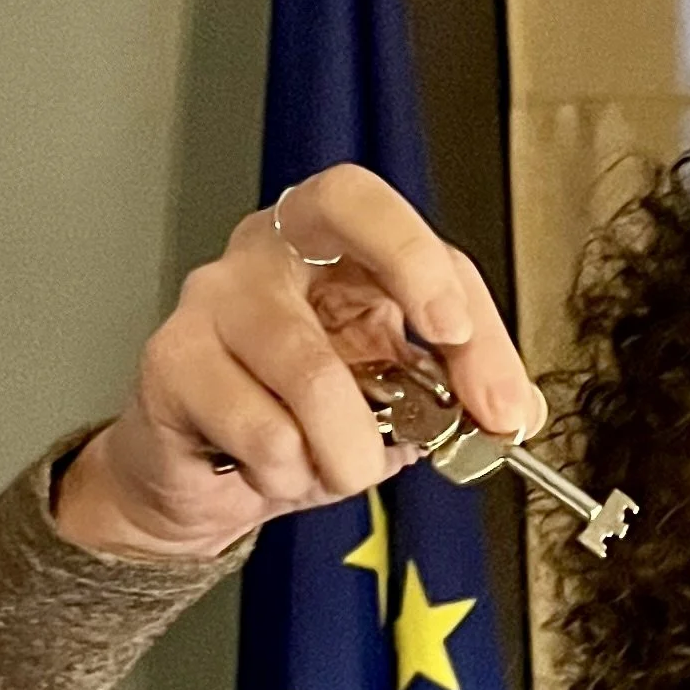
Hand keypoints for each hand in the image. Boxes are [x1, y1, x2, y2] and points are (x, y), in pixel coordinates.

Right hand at [53, 167, 546, 559]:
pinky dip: (292, 476)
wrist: (204, 487)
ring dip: (351, 451)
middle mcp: (269, 249)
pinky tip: (273, 470)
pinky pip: (266, 433)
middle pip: (344, 202)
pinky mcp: (172, 360)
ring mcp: (213, 297)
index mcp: (329, 246)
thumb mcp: (394, 403)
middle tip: (448, 355)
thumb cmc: (296, 424)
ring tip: (341, 469)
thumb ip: (456, 392)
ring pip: (314, 370)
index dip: (443, 276)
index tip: (471, 352)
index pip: (397, 222)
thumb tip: (516, 408)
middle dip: (415, 271)